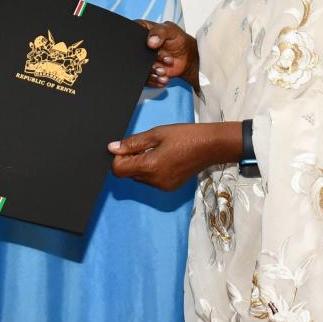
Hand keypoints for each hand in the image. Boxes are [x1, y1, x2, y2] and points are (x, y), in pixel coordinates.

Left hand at [108, 122, 240, 191]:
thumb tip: (112, 148)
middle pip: (128, 174)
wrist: (211, 146)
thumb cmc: (185, 136)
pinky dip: (153, 170)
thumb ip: (132, 143)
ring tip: (158, 150)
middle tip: (147, 145)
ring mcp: (163, 186)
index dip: (118, 158)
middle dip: (131, 160)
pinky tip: (166, 158)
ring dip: (142, 165)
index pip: (118, 170)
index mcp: (149, 166)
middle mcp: (154, 181)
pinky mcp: (169, 187)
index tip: (128, 147)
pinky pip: (152, 181)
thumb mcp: (156, 134)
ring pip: (139, 178)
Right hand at [137, 20, 199, 88]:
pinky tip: (163, 76)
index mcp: (143, 31)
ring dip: (155, 69)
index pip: (132, 33)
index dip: (138, 40)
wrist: (187, 57)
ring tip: (165, 68)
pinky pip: (146, 79)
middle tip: (165, 57)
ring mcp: (143, 60)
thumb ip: (160, 32)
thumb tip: (150, 41)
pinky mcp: (147, 72)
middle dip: (152, 58)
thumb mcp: (171, 30)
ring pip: (141, 68)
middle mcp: (141, 47)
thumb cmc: (178, 40)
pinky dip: (155, 79)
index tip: (151, 45)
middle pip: (136, 54)